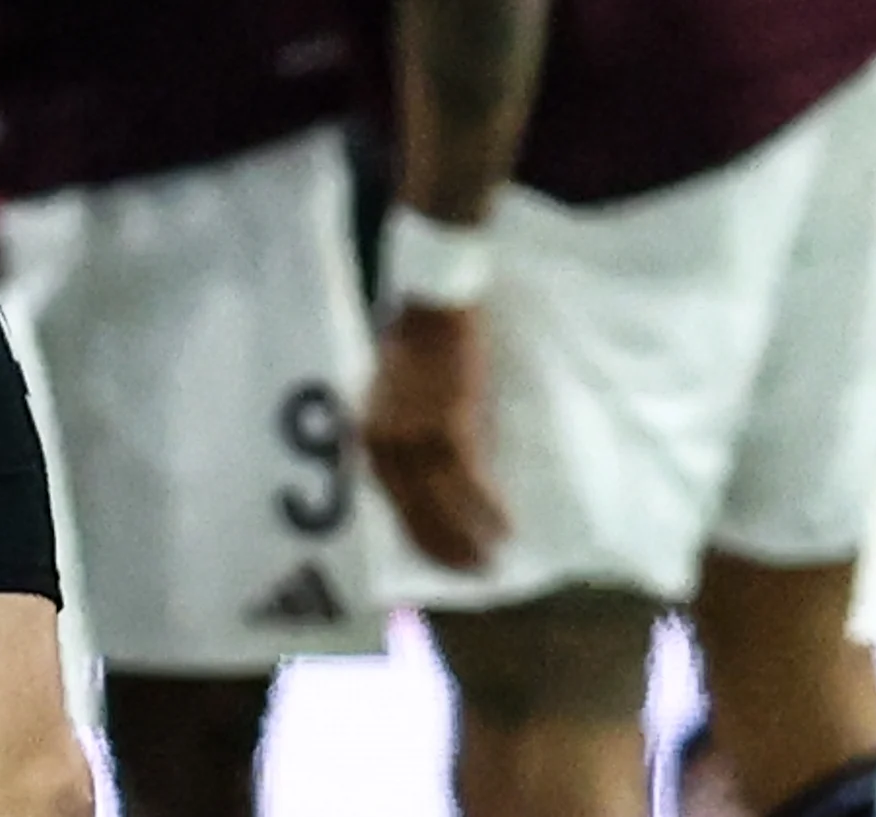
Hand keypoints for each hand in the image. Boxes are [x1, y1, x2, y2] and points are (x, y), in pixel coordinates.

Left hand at [363, 301, 506, 571]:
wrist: (433, 302)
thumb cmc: (417, 341)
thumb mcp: (392, 395)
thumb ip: (402, 436)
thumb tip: (430, 480)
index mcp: (369, 438)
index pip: (391, 505)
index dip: (417, 536)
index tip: (439, 559)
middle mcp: (387, 446)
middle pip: (415, 514)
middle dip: (444, 548)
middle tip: (474, 572)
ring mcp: (417, 439)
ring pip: (445, 507)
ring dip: (469, 538)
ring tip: (492, 560)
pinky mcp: (451, 427)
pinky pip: (472, 483)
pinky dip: (489, 509)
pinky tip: (506, 527)